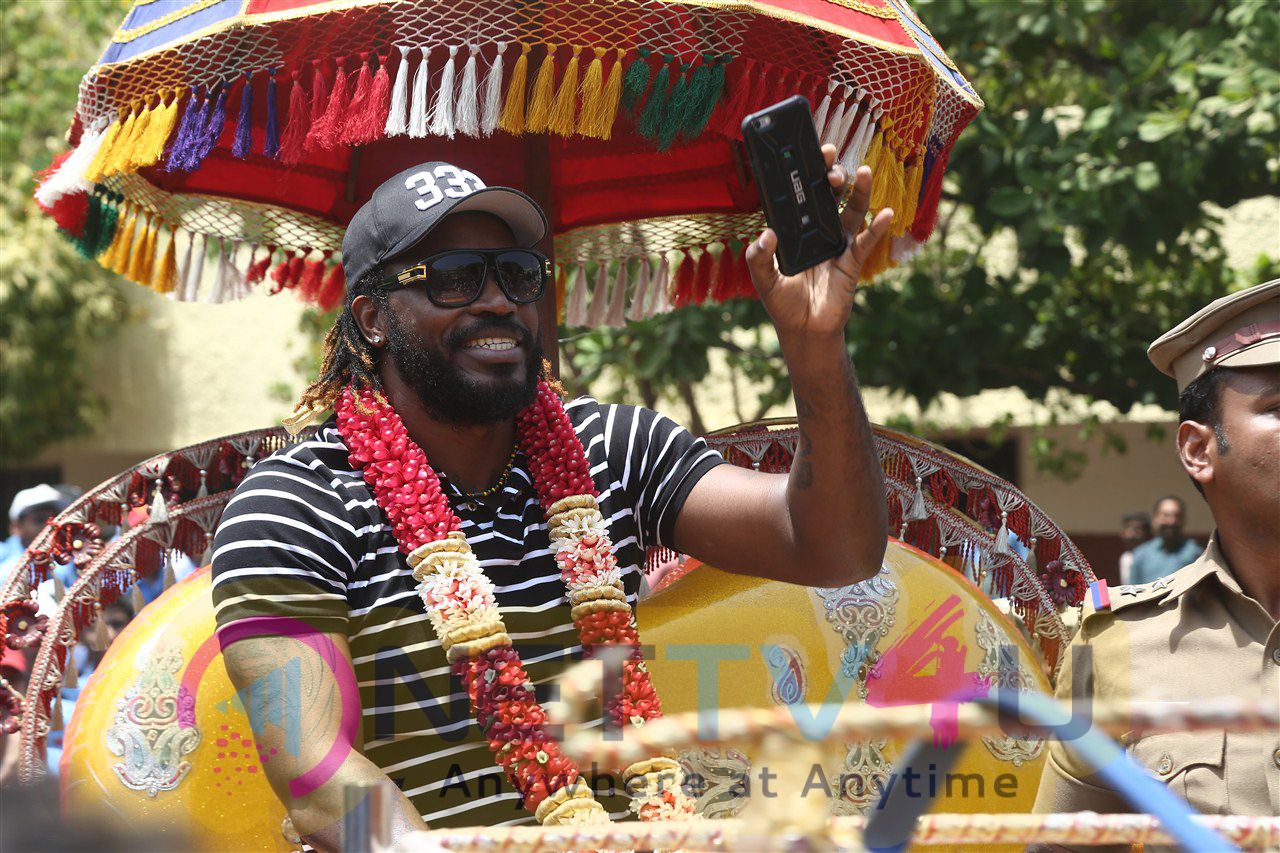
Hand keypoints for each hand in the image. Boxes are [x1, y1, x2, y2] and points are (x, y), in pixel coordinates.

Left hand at [744, 143, 893, 336]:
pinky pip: (865, 241)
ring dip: (859, 191)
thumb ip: (759, 257)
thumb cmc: (782, 303)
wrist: (805, 330)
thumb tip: (766, 234)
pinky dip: (876, 227)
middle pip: (828, 196)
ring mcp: (837, 243)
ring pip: (851, 211)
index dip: (805, 174)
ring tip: (863, 171)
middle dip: (831, 175)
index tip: (807, 155)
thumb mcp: (764, 280)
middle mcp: (818, 231)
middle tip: (831, 164)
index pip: (801, 195)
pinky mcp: (852, 261)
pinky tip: (885, 214)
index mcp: (795, 230)